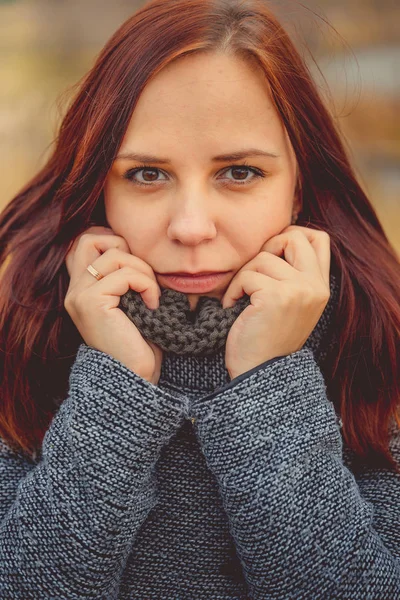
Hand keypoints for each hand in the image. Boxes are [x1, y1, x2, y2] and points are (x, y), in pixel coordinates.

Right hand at [64, 226, 162, 384]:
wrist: (135, 377)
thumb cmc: (140, 342)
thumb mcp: (131, 301)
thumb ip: (125, 276)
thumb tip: (137, 248)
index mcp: (82, 289)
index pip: (85, 242)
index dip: (113, 242)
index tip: (137, 269)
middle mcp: (74, 290)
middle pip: (91, 238)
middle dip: (125, 248)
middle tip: (143, 277)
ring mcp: (79, 295)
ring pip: (114, 254)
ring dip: (143, 271)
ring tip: (152, 295)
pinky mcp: (90, 302)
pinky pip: (124, 274)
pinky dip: (146, 285)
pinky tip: (152, 305)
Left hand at [221, 225, 330, 379]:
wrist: (260, 375)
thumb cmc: (267, 338)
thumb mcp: (289, 303)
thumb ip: (292, 274)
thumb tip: (277, 239)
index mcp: (321, 287)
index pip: (318, 239)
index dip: (293, 234)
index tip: (272, 252)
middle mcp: (315, 286)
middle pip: (293, 237)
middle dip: (267, 247)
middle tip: (254, 272)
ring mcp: (299, 290)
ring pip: (263, 257)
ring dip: (243, 276)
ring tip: (240, 299)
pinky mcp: (277, 296)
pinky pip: (247, 276)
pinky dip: (233, 290)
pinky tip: (233, 308)